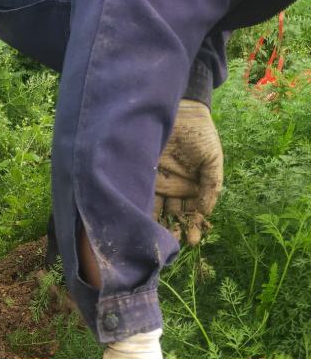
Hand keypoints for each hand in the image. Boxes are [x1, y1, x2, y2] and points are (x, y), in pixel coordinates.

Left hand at [155, 100, 222, 246]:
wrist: (179, 114)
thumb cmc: (200, 135)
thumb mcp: (213, 159)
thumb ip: (212, 185)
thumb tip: (207, 212)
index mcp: (195, 187)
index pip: (195, 213)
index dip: (195, 227)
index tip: (194, 241)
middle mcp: (177, 190)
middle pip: (176, 217)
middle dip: (176, 232)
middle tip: (174, 244)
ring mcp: (160, 186)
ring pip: (159, 212)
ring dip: (159, 227)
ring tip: (159, 241)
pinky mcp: (145, 179)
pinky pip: (145, 200)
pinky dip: (145, 213)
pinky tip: (145, 226)